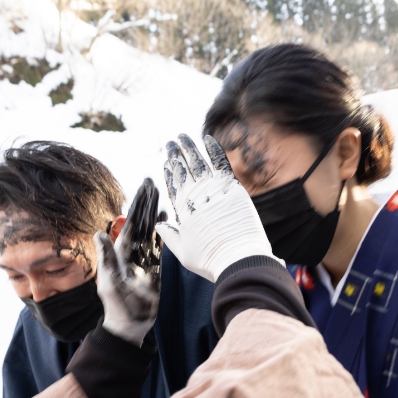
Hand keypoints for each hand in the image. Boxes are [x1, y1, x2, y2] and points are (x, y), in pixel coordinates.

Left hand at [96, 178, 161, 345]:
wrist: (129, 324)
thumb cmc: (116, 305)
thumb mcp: (109, 282)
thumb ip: (107, 258)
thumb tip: (98, 233)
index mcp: (119, 253)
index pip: (130, 224)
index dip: (137, 206)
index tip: (143, 189)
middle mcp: (131, 253)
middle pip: (140, 223)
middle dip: (146, 204)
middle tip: (152, 184)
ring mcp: (143, 260)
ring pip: (150, 232)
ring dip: (154, 216)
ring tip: (160, 198)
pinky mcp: (153, 269)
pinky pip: (158, 247)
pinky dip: (162, 234)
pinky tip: (166, 221)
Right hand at [155, 134, 281, 282]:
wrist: (239, 259)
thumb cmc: (211, 260)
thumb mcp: (183, 253)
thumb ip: (170, 236)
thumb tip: (159, 225)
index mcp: (182, 211)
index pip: (173, 185)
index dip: (169, 173)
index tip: (166, 163)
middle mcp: (195, 196)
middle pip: (182, 169)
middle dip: (175, 155)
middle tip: (170, 143)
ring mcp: (213, 189)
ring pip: (198, 161)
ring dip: (189, 147)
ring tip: (182, 136)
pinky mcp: (232, 187)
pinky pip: (221, 162)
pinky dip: (213, 149)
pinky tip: (207, 138)